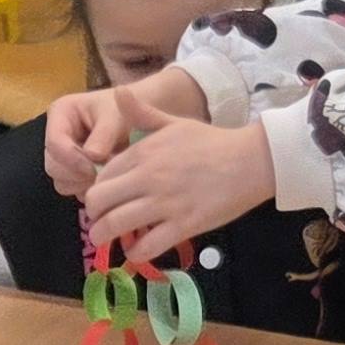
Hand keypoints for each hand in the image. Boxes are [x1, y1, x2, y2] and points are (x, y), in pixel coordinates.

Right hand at [43, 64, 197, 197]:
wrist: (136, 116)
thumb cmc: (125, 110)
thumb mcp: (116, 116)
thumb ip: (104, 134)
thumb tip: (92, 156)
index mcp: (61, 113)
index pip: (54, 143)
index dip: (71, 159)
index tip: (93, 169)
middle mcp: (56, 134)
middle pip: (52, 165)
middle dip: (76, 174)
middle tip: (100, 176)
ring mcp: (62, 154)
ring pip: (60, 180)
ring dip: (81, 184)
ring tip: (104, 177)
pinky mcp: (71, 169)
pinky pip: (71, 187)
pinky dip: (86, 188)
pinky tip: (104, 181)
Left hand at [84, 111, 277, 265]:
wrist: (251, 160)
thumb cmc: (212, 142)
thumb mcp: (174, 122)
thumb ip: (142, 113)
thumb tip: (118, 92)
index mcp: (143, 152)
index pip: (100, 176)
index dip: (95, 191)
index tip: (102, 200)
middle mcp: (148, 176)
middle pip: (97, 201)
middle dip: (93, 216)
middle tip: (100, 222)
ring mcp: (165, 202)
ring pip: (114, 225)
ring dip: (105, 236)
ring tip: (109, 240)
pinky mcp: (184, 224)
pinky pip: (147, 246)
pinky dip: (136, 252)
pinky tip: (139, 249)